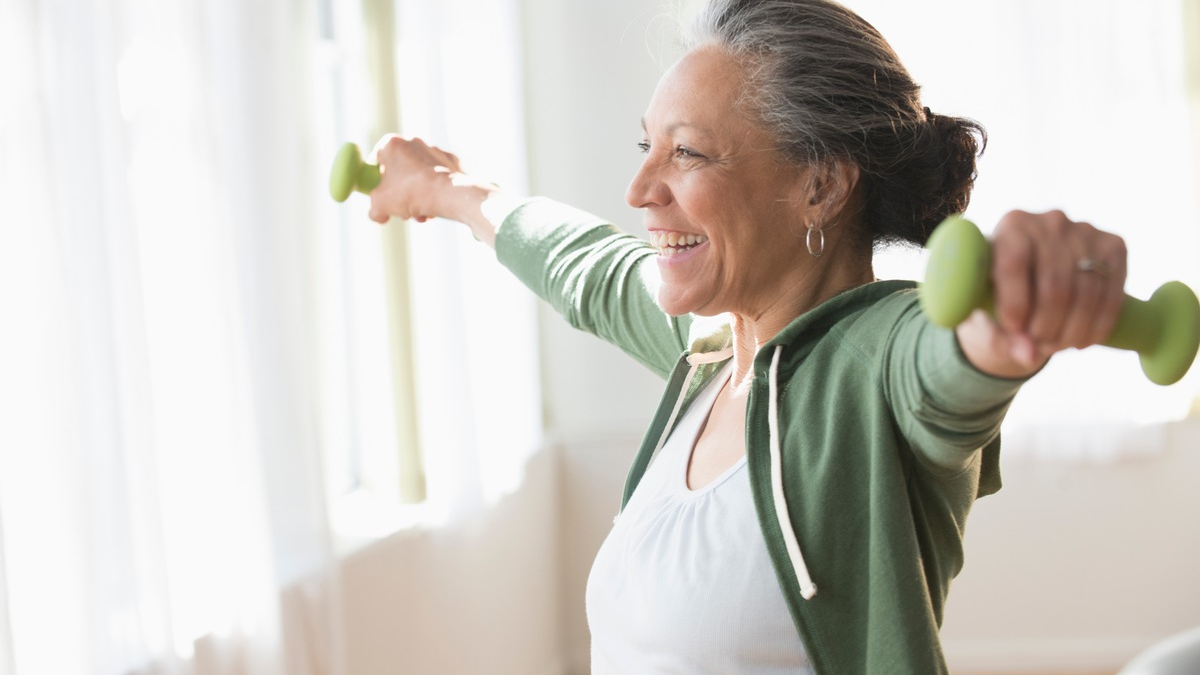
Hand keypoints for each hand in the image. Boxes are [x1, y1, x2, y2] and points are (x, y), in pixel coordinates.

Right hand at [366, 135, 471, 223]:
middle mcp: (414, 141)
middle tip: (401, 209)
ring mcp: (435, 150)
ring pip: (419, 176)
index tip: (378, 193)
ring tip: (420, 214)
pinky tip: (435, 208)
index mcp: (392, 144)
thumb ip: (374, 209)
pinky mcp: (452, 161)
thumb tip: (378, 215)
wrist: (448, 193)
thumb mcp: (380, 205)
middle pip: (399, 170)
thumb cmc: (409, 193)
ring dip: (417, 197)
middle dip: (399, 193)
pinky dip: (434, 192)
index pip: (376, 159)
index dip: (375, 178)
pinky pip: (438, 178)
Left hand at [956, 209, 1127, 377]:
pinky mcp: (1114, 246)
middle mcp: (1050, 221)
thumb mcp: (989, 311)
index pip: (1014, 264)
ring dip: (1073, 330)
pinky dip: (1099, 325)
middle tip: (1038, 346)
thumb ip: (1001, 335)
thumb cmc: (1000, 292)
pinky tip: (1082, 341)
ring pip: (1087, 292)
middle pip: (1055, 284)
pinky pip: (1112, 293)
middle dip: (1047, 326)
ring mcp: (1086, 231)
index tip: (1015, 331)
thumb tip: (1029, 356)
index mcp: (1011, 225)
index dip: (1015, 304)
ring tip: (1056, 346)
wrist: (1035, 275)